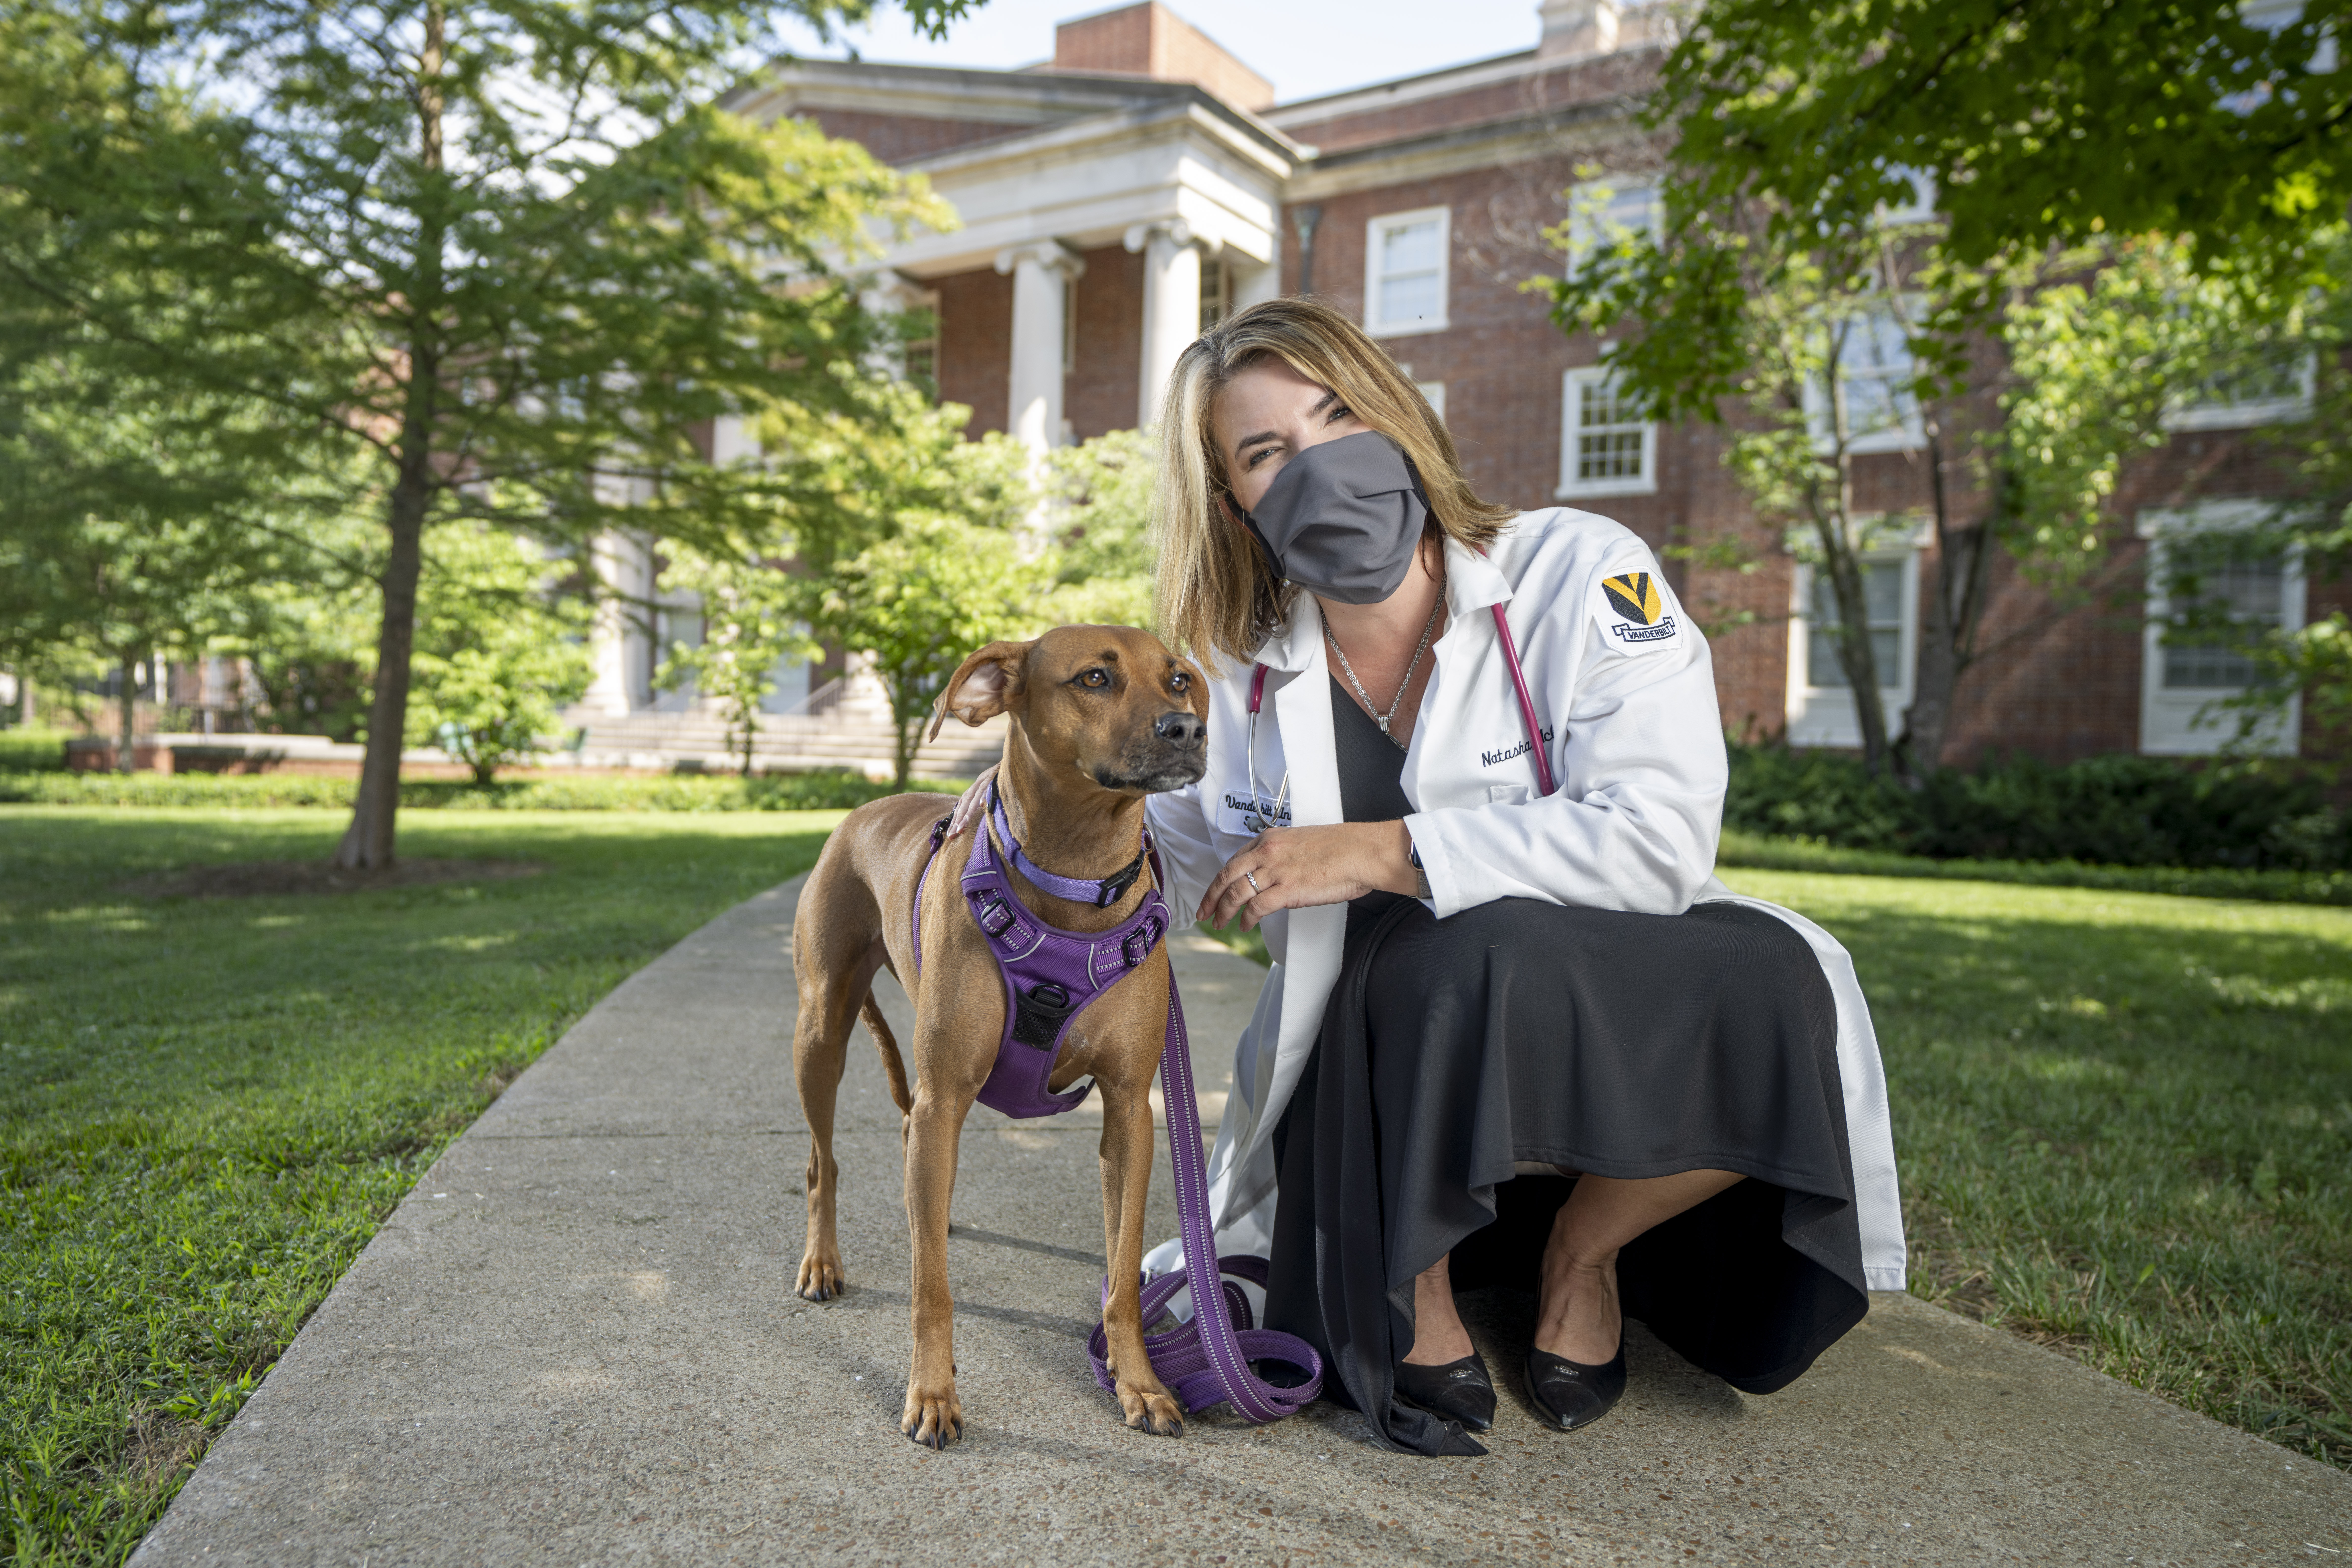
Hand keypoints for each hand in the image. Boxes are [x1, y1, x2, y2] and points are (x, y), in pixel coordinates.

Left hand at [1199, 821, 1418, 931]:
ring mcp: (1275, 870)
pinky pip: (1256, 907)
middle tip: (1204, 912)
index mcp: (1271, 839)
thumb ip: (1282, 858)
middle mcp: (1267, 852)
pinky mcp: (1286, 888)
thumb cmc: (1341, 849)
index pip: (1235, 859)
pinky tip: (1245, 925)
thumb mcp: (1302, 844)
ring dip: (1224, 910)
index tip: (1214, 890)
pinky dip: (1247, 918)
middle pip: (1226, 875)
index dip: (1221, 878)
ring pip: (1236, 892)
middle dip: (1211, 896)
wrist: (1362, 852)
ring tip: (1220, 923)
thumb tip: (1272, 877)